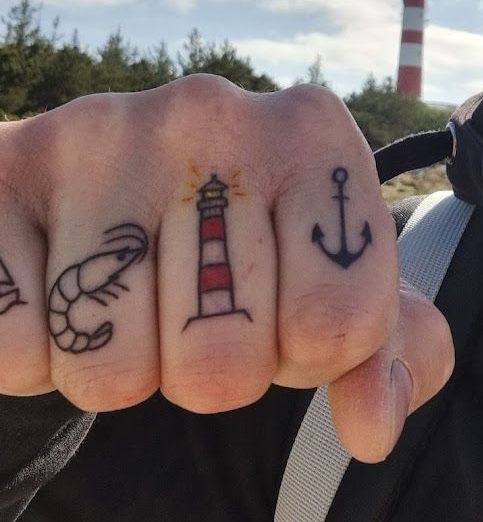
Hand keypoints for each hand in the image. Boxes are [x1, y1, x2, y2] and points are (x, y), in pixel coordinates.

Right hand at [0, 77, 453, 461]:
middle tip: (192, 308)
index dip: (307, 354)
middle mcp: (210, 112)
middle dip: (208, 370)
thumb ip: (388, 352)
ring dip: (118, 365)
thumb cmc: (242, 242)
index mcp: (311, 132)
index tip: (284, 309)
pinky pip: (16, 349)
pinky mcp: (7, 164)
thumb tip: (372, 427)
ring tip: (126, 295)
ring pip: (110, 370)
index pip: (338, 326)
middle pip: (223, 365)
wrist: (109, 177)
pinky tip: (57, 283)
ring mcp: (102, 130)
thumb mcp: (331, 281)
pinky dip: (35, 353)